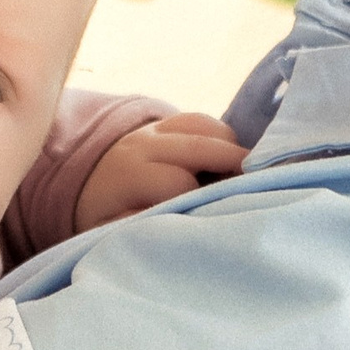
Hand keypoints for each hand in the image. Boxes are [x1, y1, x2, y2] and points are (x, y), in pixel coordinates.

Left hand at [73, 112, 251, 233]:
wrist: (87, 182)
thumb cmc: (105, 214)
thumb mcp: (109, 229)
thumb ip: (135, 228)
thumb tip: (169, 226)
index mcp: (129, 174)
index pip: (178, 181)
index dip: (203, 196)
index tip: (223, 213)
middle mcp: (144, 144)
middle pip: (200, 144)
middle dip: (234, 162)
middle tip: (262, 184)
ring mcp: (156, 128)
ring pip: (205, 125)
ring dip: (231, 147)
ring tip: (246, 174)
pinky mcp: (167, 123)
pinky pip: (202, 120)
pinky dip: (223, 138)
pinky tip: (231, 162)